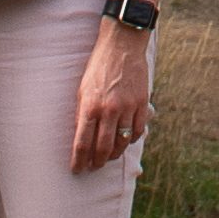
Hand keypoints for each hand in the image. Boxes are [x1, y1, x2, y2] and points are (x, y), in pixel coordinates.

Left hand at [73, 27, 155, 173]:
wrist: (121, 47)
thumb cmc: (98, 68)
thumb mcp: (82, 90)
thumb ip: (83, 113)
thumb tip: (82, 136)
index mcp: (90, 106)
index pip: (82, 143)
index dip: (79, 160)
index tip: (77, 170)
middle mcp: (108, 110)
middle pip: (102, 148)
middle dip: (97, 162)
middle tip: (93, 167)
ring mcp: (127, 108)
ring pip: (122, 143)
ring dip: (114, 154)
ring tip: (108, 157)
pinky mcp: (141, 104)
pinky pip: (137, 131)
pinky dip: (132, 140)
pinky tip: (126, 141)